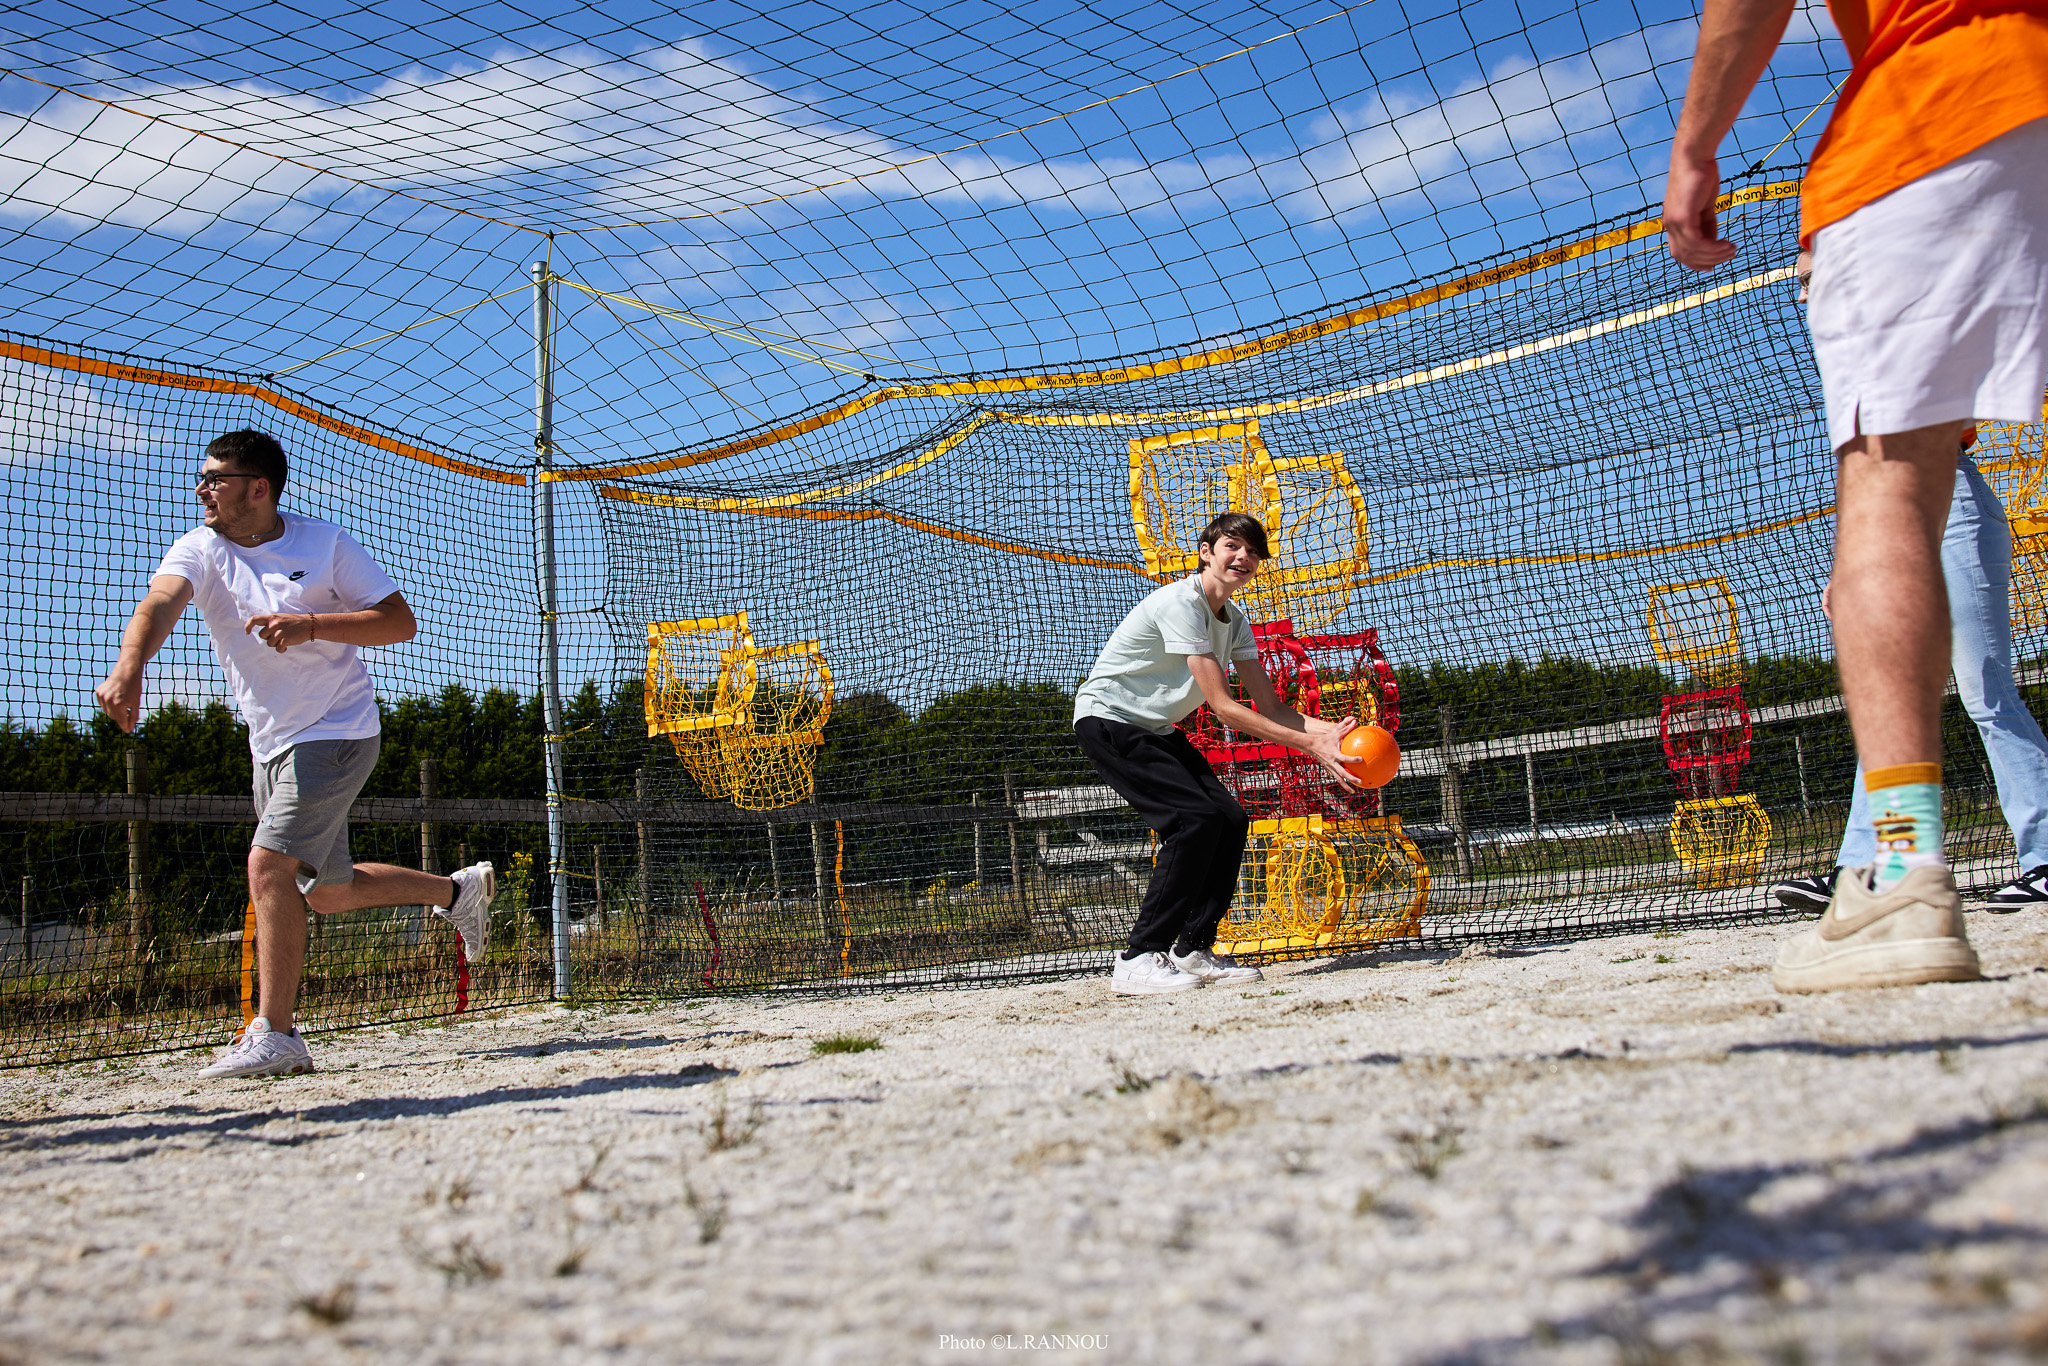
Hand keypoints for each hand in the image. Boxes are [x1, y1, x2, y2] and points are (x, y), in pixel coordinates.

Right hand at [95, 670, 143, 732]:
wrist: (127, 671)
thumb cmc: (134, 687)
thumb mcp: (136, 702)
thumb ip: (133, 716)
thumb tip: (129, 728)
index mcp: (119, 704)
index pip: (121, 721)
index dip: (125, 726)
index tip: (128, 731)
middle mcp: (108, 701)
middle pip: (114, 717)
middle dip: (121, 716)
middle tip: (128, 711)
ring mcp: (101, 696)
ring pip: (108, 711)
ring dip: (115, 710)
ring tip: (122, 700)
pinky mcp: (98, 692)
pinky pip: (103, 704)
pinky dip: (109, 703)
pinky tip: (115, 696)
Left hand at [245, 612, 314, 652]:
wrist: (310, 625)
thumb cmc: (294, 622)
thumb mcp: (281, 617)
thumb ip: (271, 621)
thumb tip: (261, 631)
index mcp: (272, 617)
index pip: (254, 619)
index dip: (248, 626)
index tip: (247, 632)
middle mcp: (274, 624)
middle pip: (262, 636)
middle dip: (268, 638)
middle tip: (278, 636)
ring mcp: (280, 632)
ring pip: (269, 643)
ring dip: (276, 644)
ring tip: (285, 639)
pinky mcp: (286, 639)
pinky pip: (278, 648)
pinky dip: (282, 649)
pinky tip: (287, 646)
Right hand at [1308, 716, 1361, 789]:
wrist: (1311, 746)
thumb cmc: (1324, 739)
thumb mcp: (1335, 733)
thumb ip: (1346, 729)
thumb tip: (1355, 721)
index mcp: (1334, 754)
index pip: (1344, 758)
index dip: (1352, 759)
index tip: (1361, 759)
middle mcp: (1332, 763)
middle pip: (1342, 773)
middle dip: (1351, 777)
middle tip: (1360, 780)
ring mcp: (1330, 767)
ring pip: (1339, 779)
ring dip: (1346, 785)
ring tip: (1354, 792)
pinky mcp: (1329, 769)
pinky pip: (1337, 777)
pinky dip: (1343, 783)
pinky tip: (1350, 787)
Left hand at [1662, 151, 1738, 271]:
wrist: (1695, 156)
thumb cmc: (1701, 176)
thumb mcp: (1704, 205)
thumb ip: (1706, 223)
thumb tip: (1713, 241)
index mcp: (1673, 223)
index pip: (1680, 253)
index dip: (1696, 263)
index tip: (1713, 265)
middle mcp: (1670, 225)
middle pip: (1686, 256)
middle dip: (1708, 261)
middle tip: (1729, 255)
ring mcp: (1674, 222)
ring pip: (1693, 251)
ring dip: (1715, 254)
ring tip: (1732, 249)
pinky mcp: (1683, 217)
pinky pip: (1697, 242)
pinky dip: (1713, 248)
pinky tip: (1726, 245)